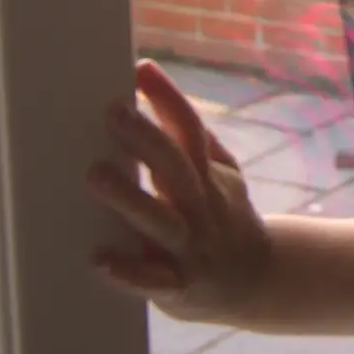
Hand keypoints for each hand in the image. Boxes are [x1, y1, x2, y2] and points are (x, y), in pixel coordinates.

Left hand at [87, 59, 271, 325]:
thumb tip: (156, 92)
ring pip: (161, 220)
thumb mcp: (223, 176)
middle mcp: (202, 206)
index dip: (168, 99)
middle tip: (113, 112)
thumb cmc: (226, 218)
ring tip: (95, 175)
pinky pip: (154, 280)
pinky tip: (100, 260)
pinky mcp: (180, 285)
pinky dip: (129, 271)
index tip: (142, 69)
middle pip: (175, 168)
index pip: (191, 130)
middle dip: (145, 138)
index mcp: (209, 176)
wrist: (258, 280)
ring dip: (130, 199)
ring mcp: (192, 246)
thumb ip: (194, 141)